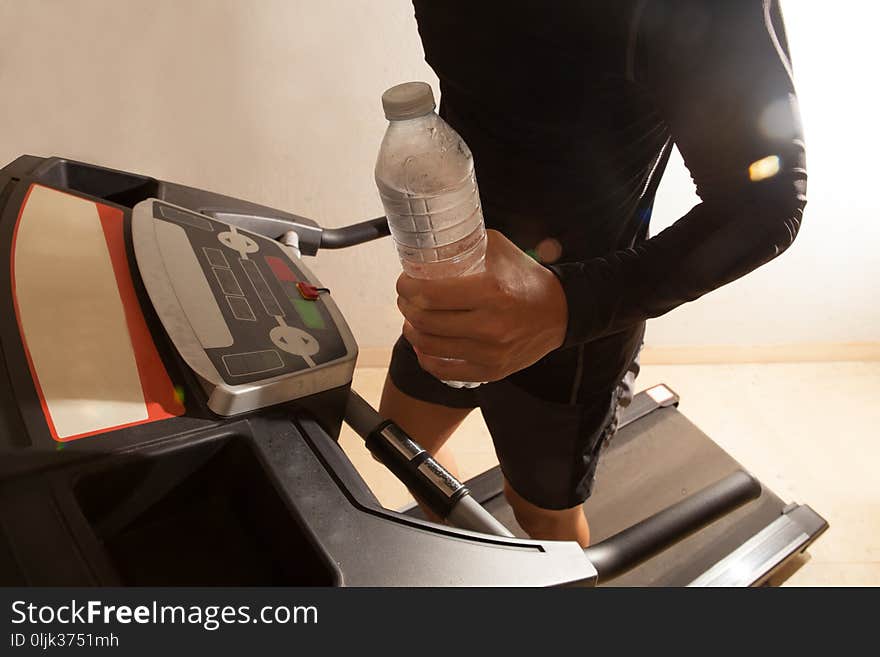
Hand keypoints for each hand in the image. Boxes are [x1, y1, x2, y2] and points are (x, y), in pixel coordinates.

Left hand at [397, 229, 568, 382]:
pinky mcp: (491, 372)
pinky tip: (424, 346)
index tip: (404, 282)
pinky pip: (444, 370)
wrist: (561, 313)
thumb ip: (467, 245)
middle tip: (406, 298)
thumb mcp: (500, 250)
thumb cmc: (527, 279)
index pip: (430, 295)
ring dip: (412, 331)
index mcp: (490, 292)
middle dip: (406, 307)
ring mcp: (490, 353)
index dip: (406, 288)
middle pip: (425, 321)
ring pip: (429, 347)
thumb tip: (432, 244)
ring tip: (412, 320)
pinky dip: (426, 358)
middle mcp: (490, 326)